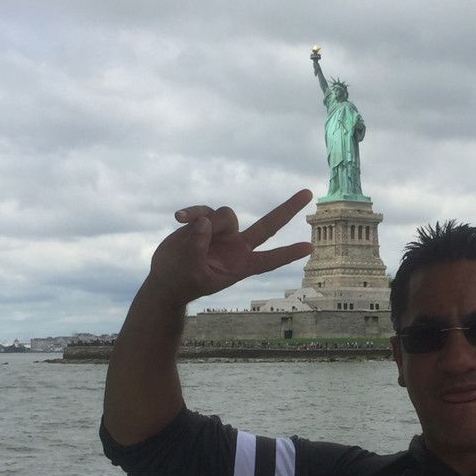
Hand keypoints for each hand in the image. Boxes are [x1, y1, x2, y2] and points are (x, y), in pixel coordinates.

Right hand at [147, 189, 313, 306]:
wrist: (166, 278)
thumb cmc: (183, 282)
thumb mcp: (192, 271)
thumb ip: (198, 247)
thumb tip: (205, 221)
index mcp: (241, 266)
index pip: (269, 260)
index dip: (288, 254)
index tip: (309, 247)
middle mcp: (237, 246)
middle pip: (268, 225)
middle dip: (288, 209)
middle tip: (308, 193)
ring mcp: (223, 232)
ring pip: (227, 215)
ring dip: (209, 223)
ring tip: (189, 241)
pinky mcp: (206, 222)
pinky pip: (204, 210)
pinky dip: (192, 212)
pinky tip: (178, 217)